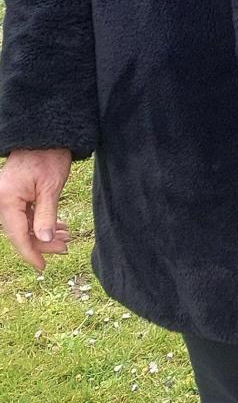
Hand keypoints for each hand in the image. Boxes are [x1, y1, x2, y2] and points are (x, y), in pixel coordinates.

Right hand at [0, 147, 73, 271]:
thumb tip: (43, 239)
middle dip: (42, 242)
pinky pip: (26, 214)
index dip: (30, 252)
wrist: (47, 136)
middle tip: (65, 248)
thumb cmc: (49, 157)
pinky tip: (58, 227)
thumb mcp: (52, 187)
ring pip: (24, 224)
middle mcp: (3, 200)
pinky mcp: (16, 194)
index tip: (42, 266)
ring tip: (66, 237)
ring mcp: (8, 197)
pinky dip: (42, 221)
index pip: (17, 234)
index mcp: (6, 200)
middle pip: (20, 231)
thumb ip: (46, 215)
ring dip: (44, 232)